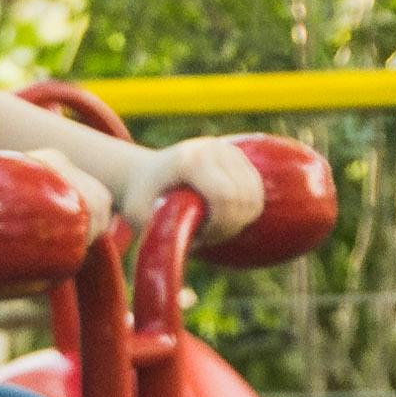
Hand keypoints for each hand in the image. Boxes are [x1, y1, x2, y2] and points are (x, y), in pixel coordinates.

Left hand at [153, 137, 293, 230]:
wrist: (144, 172)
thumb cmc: (141, 198)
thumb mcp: (139, 216)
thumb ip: (160, 231)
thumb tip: (186, 247)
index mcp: (188, 160)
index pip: (225, 196)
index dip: (219, 225)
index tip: (201, 236)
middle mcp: (213, 149)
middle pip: (244, 198)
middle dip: (229, 226)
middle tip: (207, 235)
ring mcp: (229, 150)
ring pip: (254, 198)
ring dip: (239, 220)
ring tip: (213, 225)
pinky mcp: (239, 157)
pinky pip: (256, 193)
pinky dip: (246, 211)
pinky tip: (224, 216)